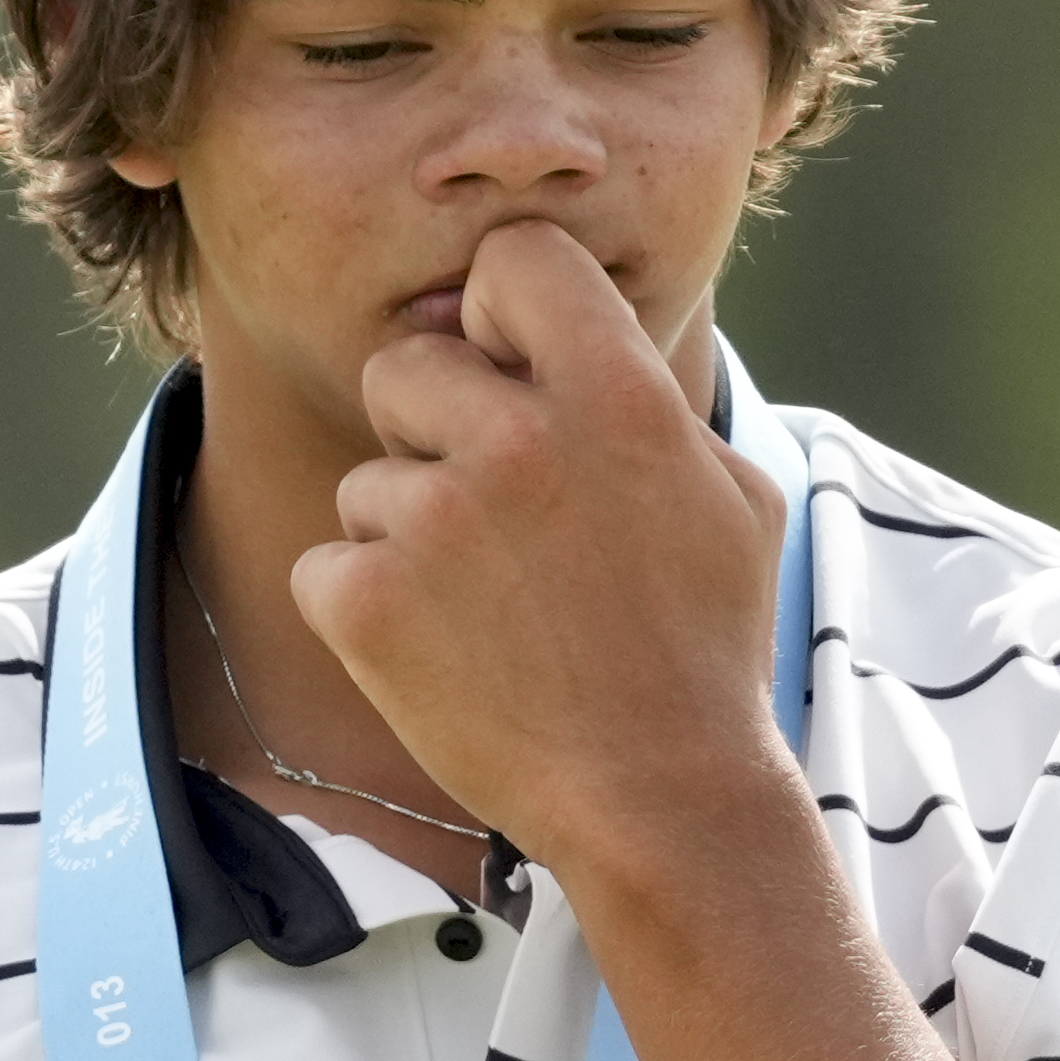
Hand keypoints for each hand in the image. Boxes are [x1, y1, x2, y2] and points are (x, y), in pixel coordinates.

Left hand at [300, 216, 792, 880]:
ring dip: (409, 536)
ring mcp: (433, 520)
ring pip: (368, 479)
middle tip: (496, 520)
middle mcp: (519, 439)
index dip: (502, 308)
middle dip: (434, 430)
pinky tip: (445, 657)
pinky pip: (327, 563)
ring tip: (492, 614)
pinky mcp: (367, 601)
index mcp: (618, 398)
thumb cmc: (705, 649)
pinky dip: (369, 611)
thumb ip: (650, 402)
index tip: (512, 364)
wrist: (665, 800)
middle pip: (407, 364)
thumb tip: (583, 337)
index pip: (515, 259)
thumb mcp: (732, 498)